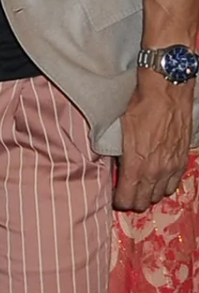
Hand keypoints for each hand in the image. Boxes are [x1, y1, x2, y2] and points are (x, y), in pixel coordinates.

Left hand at [115, 76, 193, 209]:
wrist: (166, 92)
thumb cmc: (138, 106)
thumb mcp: (118, 128)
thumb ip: (116, 152)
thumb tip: (111, 163)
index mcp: (136, 165)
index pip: (127, 197)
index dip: (119, 201)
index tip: (114, 198)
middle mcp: (156, 170)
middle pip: (144, 200)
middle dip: (133, 199)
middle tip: (125, 192)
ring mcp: (171, 166)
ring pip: (159, 194)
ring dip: (149, 193)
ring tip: (140, 186)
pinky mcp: (182, 159)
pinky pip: (173, 183)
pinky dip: (164, 184)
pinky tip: (157, 179)